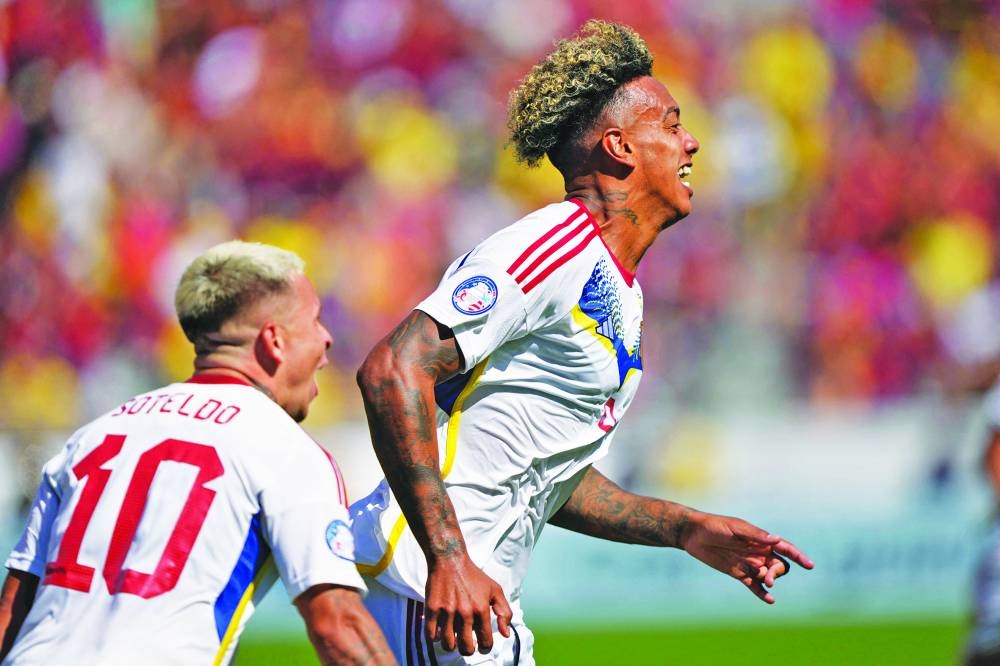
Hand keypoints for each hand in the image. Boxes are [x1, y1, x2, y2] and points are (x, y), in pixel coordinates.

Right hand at [424, 554, 511, 655]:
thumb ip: (504, 612)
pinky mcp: (432, 609)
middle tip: (467, 643)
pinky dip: (436, 637)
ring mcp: (447, 612)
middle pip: (466, 648)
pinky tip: (440, 630)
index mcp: (481, 609)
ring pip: (448, 645)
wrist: (450, 560)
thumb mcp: (495, 590)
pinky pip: (431, 636)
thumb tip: (505, 634)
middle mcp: (464, 612)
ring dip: (452, 644)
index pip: (486, 642)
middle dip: (469, 649)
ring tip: (454, 637)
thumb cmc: (474, 576)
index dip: (485, 648)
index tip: (481, 645)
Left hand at [680, 512, 813, 603]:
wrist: (693, 534)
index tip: (809, 565)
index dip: (797, 556)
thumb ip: (755, 536)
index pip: (784, 548)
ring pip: (768, 576)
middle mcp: (758, 552)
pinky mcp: (739, 573)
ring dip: (769, 580)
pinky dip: (762, 593)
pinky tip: (770, 600)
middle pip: (779, 565)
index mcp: (760, 539)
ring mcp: (749, 563)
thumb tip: (777, 540)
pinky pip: (754, 586)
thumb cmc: (715, 526)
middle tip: (767, 576)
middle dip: (777, 571)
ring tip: (764, 581)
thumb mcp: (735, 528)